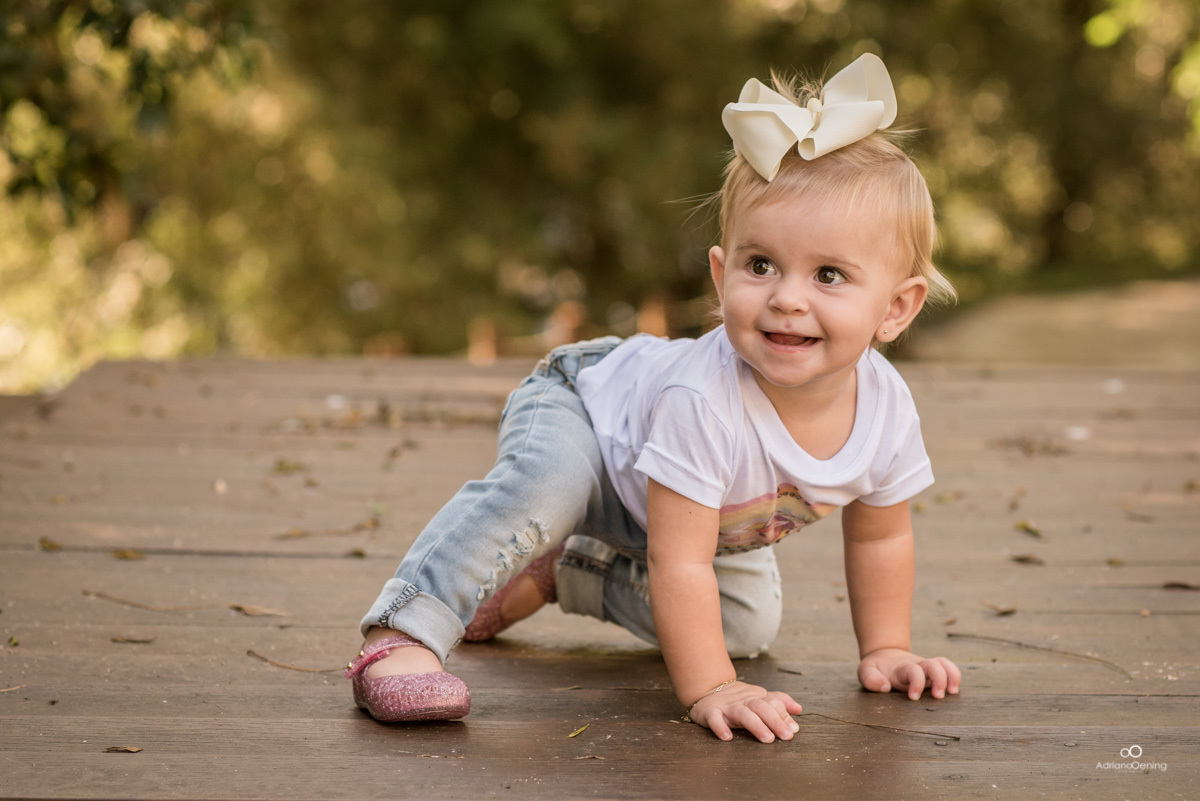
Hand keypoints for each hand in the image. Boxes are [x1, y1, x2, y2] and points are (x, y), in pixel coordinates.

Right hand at [686, 681, 802, 742]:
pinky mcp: (710, 712)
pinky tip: (727, 737)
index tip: (794, 730)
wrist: (708, 690)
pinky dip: (720, 727)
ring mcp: (727, 707)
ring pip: (743, 714)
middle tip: (786, 736)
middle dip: (775, 721)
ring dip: (756, 725)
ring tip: (767, 738)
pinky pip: (714, 719)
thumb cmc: (738, 699)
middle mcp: (743, 702)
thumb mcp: (759, 698)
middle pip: (761, 708)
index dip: (784, 715)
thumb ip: (779, 702)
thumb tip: (798, 709)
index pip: (773, 703)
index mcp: (756, 698)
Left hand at [858, 648, 961, 699]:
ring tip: (952, 692)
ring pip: (944, 664)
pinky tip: (954, 690)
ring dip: (952, 676)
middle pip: (933, 665)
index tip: (913, 697)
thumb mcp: (865, 670)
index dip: (916, 683)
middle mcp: (917, 666)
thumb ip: (870, 678)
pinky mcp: (933, 672)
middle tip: (937, 697)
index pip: (913, 671)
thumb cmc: (876, 668)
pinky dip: (955, 676)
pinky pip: (949, 668)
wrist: (885, 655)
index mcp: (901, 669)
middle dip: (939, 679)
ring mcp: (927, 668)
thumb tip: (884, 687)